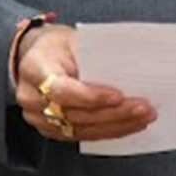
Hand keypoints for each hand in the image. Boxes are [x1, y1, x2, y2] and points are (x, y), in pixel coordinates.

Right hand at [15, 23, 155, 143]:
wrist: (37, 56)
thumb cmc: (60, 45)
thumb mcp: (75, 39)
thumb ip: (96, 54)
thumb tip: (132, 68)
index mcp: (35, 68)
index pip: (61, 90)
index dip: (90, 97)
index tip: (118, 96)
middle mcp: (31, 97)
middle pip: (75, 114)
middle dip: (114, 114)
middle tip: (144, 109)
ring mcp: (38, 117)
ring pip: (80, 129)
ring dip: (116, 125)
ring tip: (144, 118)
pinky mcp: (49, 129)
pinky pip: (81, 136)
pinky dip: (108, 131)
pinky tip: (130, 125)